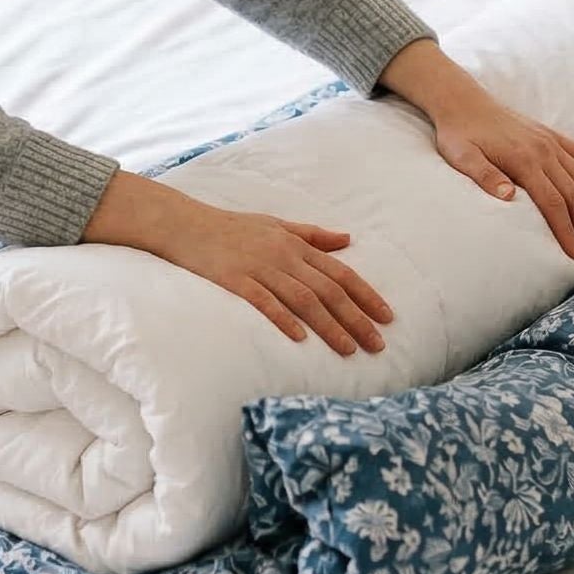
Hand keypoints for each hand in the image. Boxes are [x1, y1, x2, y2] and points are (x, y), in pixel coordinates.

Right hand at [81, 174, 392, 354]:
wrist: (186, 223)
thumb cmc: (232, 227)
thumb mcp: (277, 224)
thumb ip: (313, 235)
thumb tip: (348, 240)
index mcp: (296, 244)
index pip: (341, 273)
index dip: (366, 295)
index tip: (387, 317)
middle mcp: (283, 256)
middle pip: (328, 290)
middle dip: (356, 319)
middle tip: (377, 345)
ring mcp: (259, 268)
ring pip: (303, 300)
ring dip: (329, 326)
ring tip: (348, 350)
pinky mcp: (234, 280)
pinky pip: (263, 301)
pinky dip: (283, 319)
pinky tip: (300, 339)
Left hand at [429, 94, 573, 260]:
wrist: (462, 101)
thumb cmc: (458, 134)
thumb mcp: (462, 157)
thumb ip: (485, 176)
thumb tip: (509, 197)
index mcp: (523, 160)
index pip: (552, 203)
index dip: (565, 230)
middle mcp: (543, 151)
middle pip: (573, 195)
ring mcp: (549, 142)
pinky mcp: (550, 135)